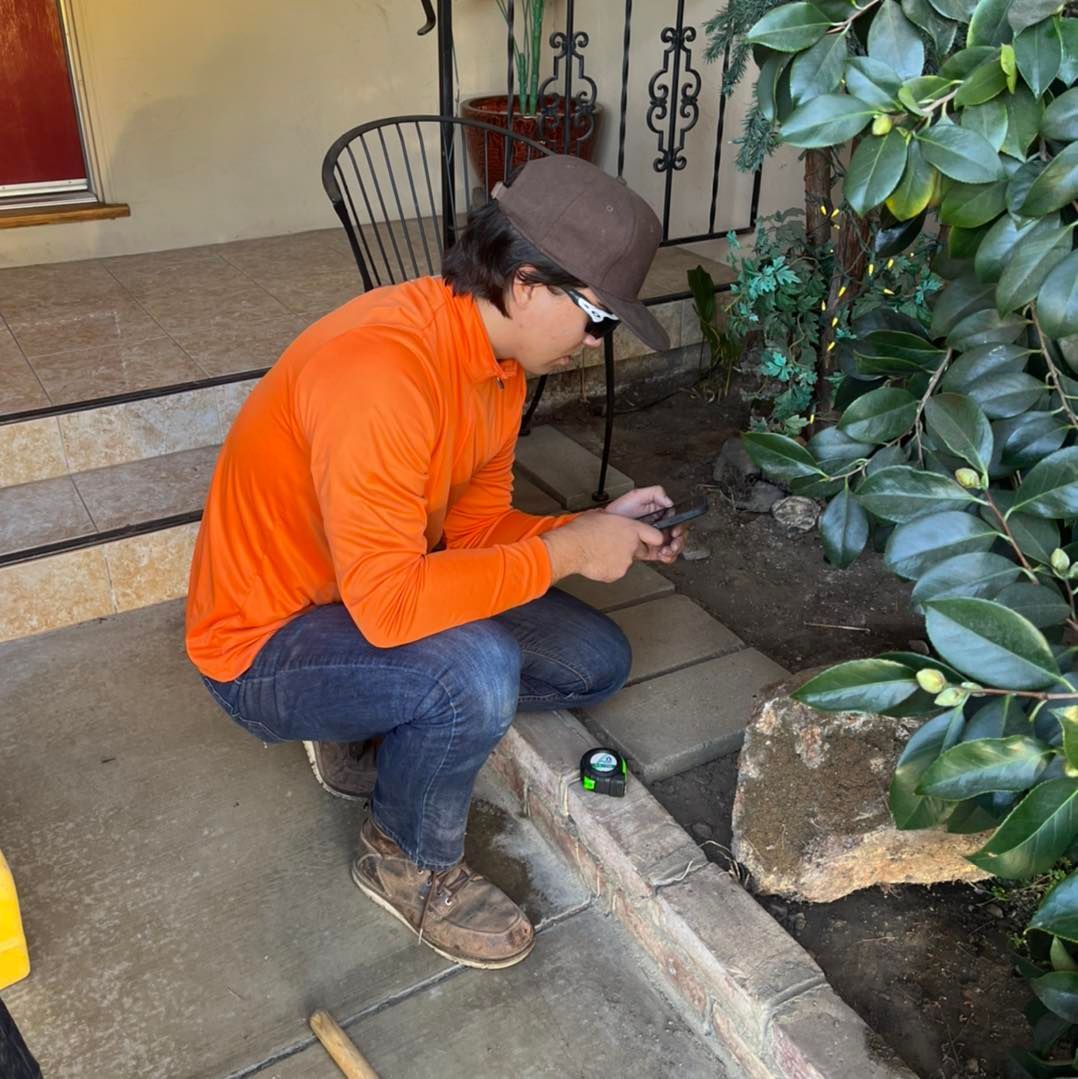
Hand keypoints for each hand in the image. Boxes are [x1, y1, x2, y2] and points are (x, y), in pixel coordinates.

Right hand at [541, 510, 663, 582]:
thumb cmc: (582, 531)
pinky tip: (597, 560)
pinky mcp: (616, 573)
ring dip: (616, 558)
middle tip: (613, 545)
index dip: (652, 538)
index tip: (651, 539)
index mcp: (631, 529)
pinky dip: (608, 567)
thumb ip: (613, 520)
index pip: (655, 535)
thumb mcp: (601, 515)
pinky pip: (615, 571)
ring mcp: (625, 562)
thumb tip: (611, 520)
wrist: (570, 548)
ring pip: (626, 561)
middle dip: (630, 548)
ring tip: (600, 552)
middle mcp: (631, 546)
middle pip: (640, 549)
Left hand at [605, 486, 685, 564]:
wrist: (606, 526)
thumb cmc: (620, 510)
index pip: (678, 520)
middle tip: (672, 543)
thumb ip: (655, 493)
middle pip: (680, 536)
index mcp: (661, 514)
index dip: (680, 527)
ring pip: (675, 547)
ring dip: (674, 550)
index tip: (675, 530)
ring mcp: (656, 539)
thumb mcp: (637, 495)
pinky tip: (663, 554)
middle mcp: (661, 527)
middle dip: (679, 541)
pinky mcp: (651, 550)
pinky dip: (668, 557)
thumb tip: (669, 502)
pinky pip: (666, 556)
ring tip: (666, 550)